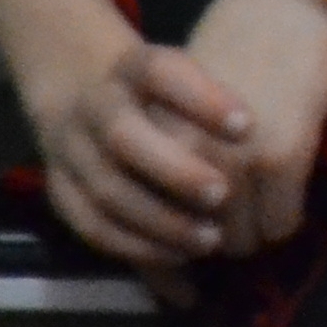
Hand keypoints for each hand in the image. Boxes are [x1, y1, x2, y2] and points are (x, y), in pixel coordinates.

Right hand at [22, 34, 245, 284]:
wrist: (82, 88)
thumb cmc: (166, 91)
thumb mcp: (190, 77)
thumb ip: (217, 104)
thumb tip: (266, 137)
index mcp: (132, 67)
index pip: (162, 72)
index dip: (202, 99)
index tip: (248, 125)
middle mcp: (95, 105)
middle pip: (124, 137)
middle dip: (175, 171)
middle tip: (225, 194)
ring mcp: (70, 149)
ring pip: (106, 191)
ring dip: (159, 221)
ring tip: (212, 240)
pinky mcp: (60, 190)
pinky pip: (91, 226)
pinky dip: (135, 247)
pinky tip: (178, 258)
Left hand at [177, 0, 326, 256]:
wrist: (288, 2)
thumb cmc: (236, 45)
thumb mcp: (181, 105)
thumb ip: (170, 154)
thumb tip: (175, 218)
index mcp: (152, 143)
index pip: (148, 225)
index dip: (170, 246)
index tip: (191, 248)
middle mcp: (185, 158)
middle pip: (197, 238)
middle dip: (217, 242)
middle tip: (236, 227)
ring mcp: (234, 160)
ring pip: (242, 238)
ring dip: (254, 235)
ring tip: (265, 215)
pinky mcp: (284, 155)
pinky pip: (284, 220)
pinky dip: (287, 220)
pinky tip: (290, 200)